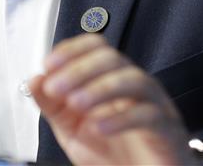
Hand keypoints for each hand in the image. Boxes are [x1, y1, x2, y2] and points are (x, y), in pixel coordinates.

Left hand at [29, 33, 197, 165]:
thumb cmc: (116, 156)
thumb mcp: (73, 130)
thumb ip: (53, 106)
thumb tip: (35, 80)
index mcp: (112, 81)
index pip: (96, 48)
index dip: (72, 51)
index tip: (49, 64)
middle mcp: (134, 87)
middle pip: (113, 59)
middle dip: (80, 69)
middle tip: (56, 87)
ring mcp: (154, 105)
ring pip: (134, 80)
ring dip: (100, 88)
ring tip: (76, 103)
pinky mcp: (166, 129)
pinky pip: (148, 115)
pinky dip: (122, 118)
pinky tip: (100, 127)